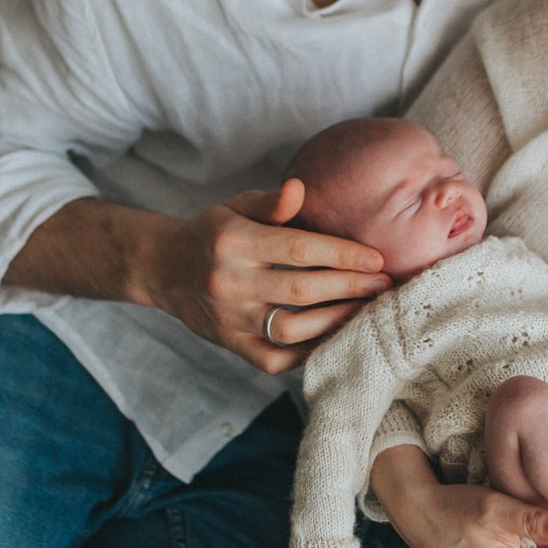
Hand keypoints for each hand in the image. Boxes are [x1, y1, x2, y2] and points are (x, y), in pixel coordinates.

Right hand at [144, 179, 390, 374]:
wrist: (163, 269)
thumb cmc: (213, 232)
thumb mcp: (235, 206)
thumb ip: (270, 202)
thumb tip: (300, 189)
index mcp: (232, 242)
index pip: (297, 249)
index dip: (342, 254)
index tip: (377, 258)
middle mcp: (229, 283)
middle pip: (302, 290)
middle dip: (351, 287)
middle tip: (385, 284)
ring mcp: (229, 319)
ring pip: (292, 329)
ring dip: (336, 321)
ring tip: (366, 309)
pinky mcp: (231, 345)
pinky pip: (275, 358)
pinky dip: (309, 351)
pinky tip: (335, 335)